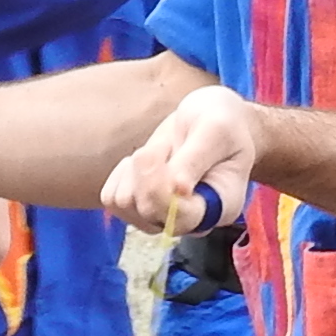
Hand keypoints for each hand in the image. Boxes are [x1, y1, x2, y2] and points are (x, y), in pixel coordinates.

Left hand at [100, 83, 264, 235]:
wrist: (210, 116)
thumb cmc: (223, 121)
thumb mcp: (216, 130)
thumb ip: (196, 159)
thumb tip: (177, 189)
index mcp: (220, 207)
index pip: (183, 218)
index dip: (163, 191)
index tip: (167, 155)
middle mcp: (191, 219)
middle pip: (148, 210)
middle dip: (149, 169)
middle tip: (169, 143)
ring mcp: (163, 215)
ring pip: (126, 203)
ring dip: (137, 168)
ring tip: (163, 150)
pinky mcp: (140, 205)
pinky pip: (112, 198)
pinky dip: (122, 174)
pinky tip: (146, 159)